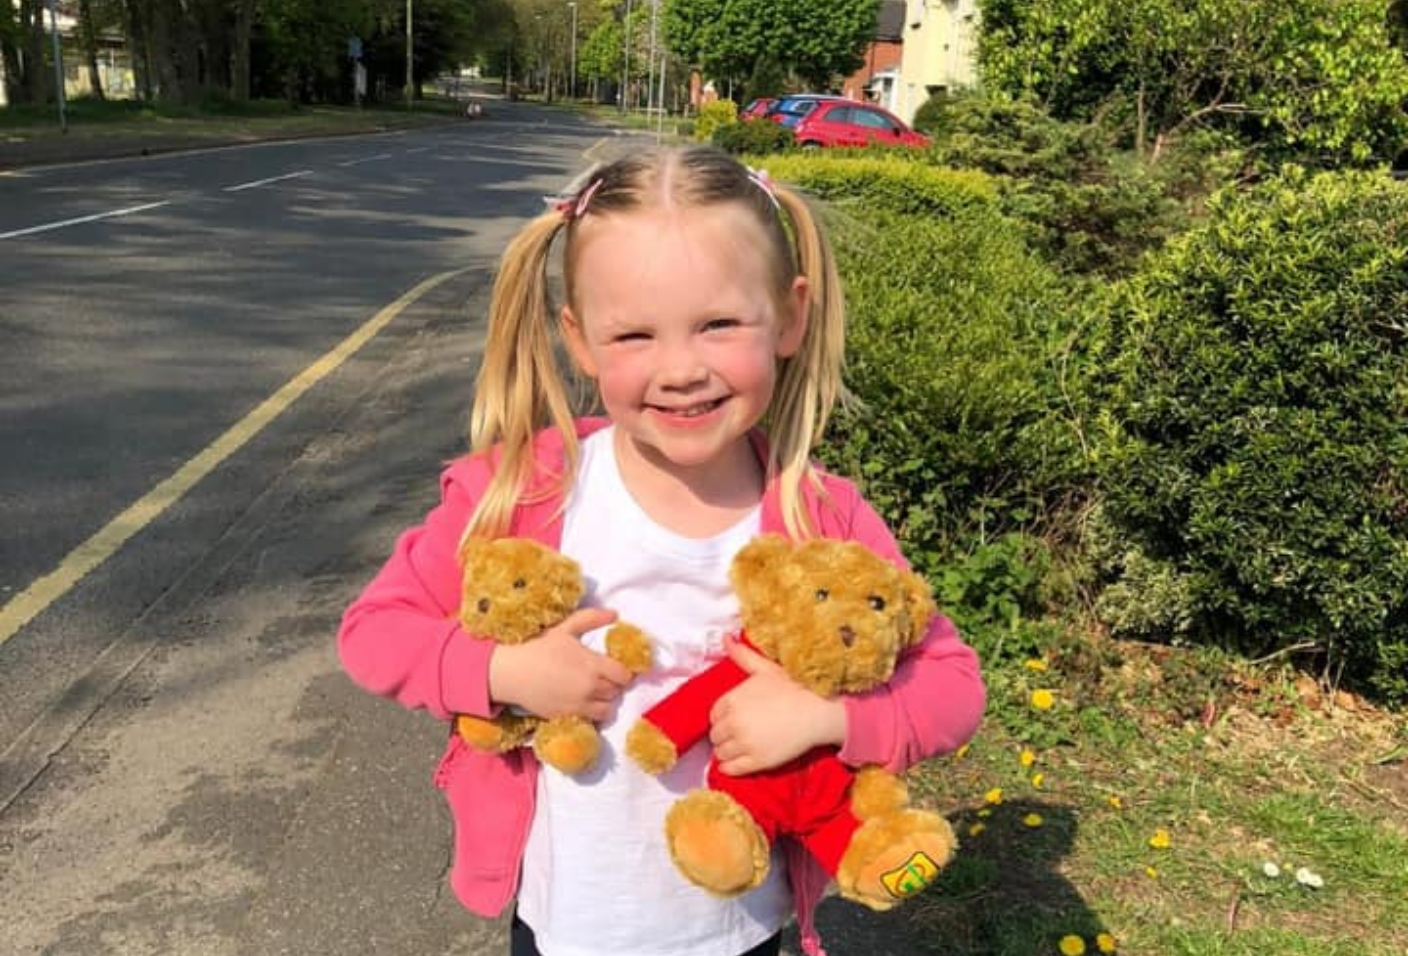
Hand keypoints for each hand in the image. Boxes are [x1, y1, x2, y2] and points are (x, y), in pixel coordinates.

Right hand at [488, 608, 632, 721]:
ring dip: (605, 701)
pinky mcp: (569, 717)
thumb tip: (615, 613)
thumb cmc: (539, 649)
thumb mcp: (565, 629)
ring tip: (595, 692)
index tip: (614, 668)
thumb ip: (591, 618)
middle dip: (613, 685)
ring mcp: (579, 705)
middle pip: (617, 691)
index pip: (624, 675)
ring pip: (607, 709)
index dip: (622, 672)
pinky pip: (591, 720)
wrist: (514, 674)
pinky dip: (591, 713)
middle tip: (603, 678)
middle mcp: (590, 687)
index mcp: (592, 665)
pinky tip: (583, 702)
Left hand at [708, 636, 846, 775]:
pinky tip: (736, 763)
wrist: (817, 711)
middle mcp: (734, 722)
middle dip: (724, 735)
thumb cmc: (793, 689)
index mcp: (733, 700)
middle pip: (715, 735)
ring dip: (726, 751)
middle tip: (737, 734)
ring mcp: (745, 743)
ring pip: (720, 753)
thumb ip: (742, 656)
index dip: (722, 718)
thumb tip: (726, 637)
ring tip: (738, 748)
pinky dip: (729, 767)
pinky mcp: (757, 761)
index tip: (732, 720)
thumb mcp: (766, 669)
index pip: (713, 715)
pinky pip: (731, 769)